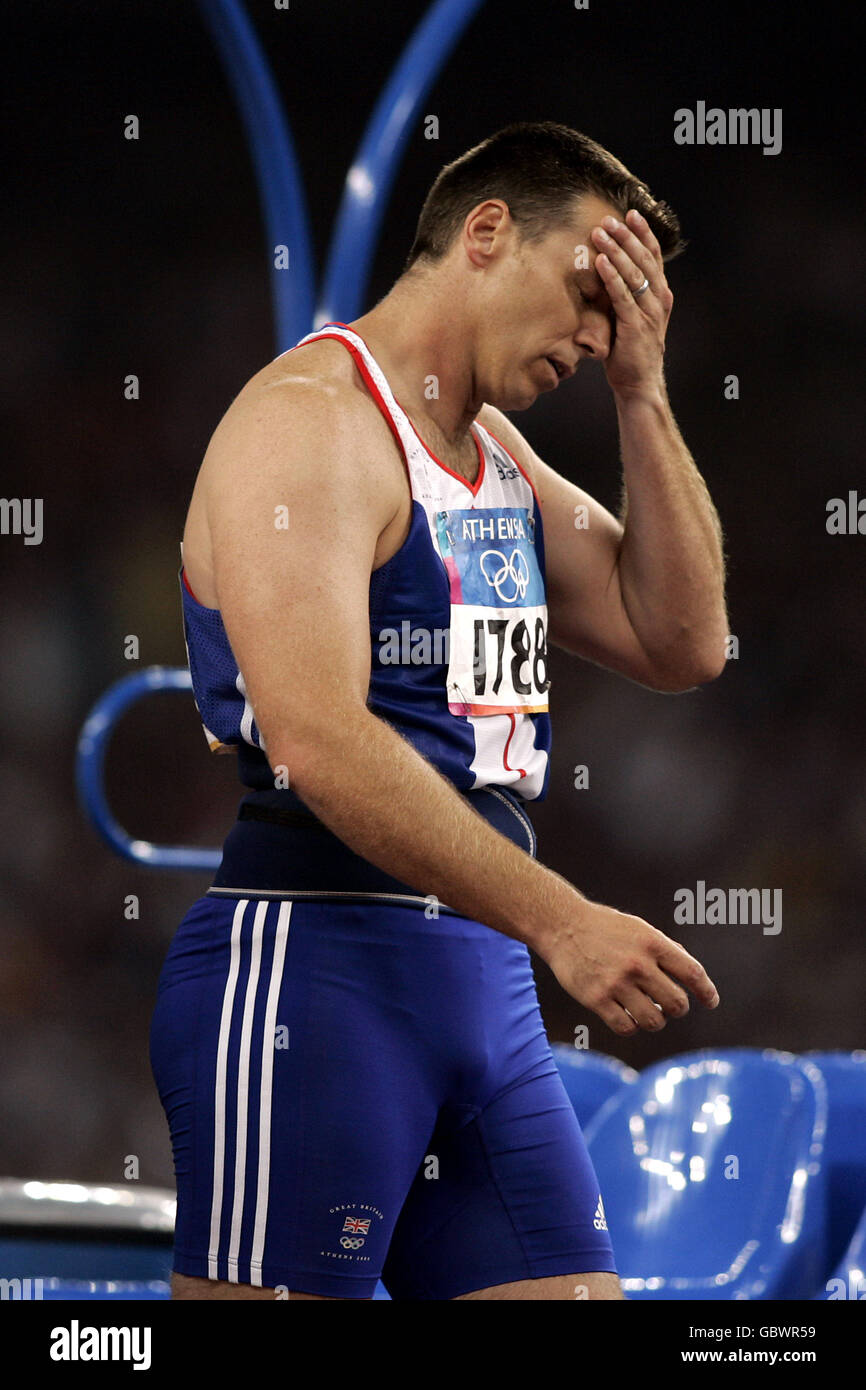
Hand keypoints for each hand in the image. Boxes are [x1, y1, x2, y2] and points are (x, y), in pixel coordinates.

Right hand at [543, 897, 718, 1034]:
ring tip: (648, 1012)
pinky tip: (627, 1016)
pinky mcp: (596, 999)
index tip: (711, 1002)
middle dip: (677, 1008)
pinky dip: (631, 1026)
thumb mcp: (639, 929)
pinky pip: (626, 1027)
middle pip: (676, 1003)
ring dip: (655, 1020)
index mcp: (652, 942)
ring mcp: (616, 983)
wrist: (562, 925)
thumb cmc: (606, 928)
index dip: (706, 991)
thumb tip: (692, 979)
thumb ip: (665, 950)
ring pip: (654, 1021)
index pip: (692, 973)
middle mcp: (637, 963)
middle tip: (668, 1005)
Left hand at [591, 208, 674, 398]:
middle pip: (644, 259)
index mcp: (660, 296)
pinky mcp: (635, 326)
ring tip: (600, 232)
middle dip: (627, 236)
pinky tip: (601, 260)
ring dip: (616, 250)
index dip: (643, 234)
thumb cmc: (629, 352)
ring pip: (634, 273)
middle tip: (609, 217)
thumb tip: (603, 275)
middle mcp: (658, 300)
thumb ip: (624, 297)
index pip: (654, 257)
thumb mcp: (629, 317)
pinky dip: (612, 276)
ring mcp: (649, 313)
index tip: (631, 214)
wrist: (639, 384)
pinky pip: (623, 295)